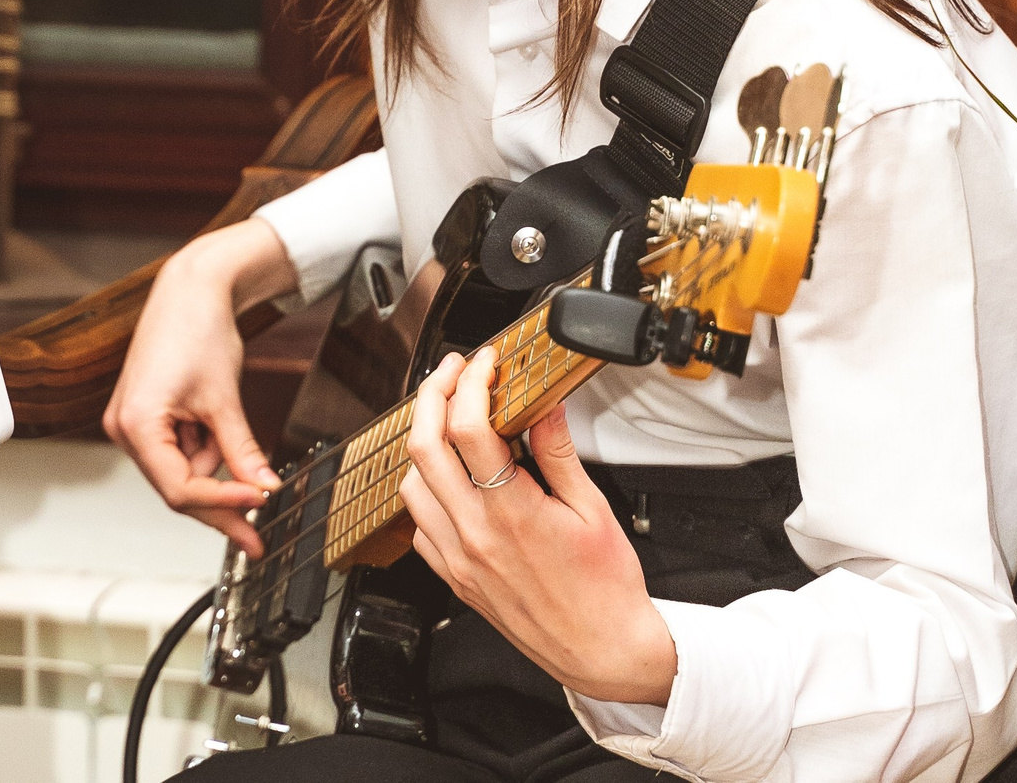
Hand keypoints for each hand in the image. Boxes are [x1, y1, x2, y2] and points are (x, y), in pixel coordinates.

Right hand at [103, 220, 295, 554]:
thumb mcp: (225, 399)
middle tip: (258, 535)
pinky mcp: (148, 418)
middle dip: (221, 505)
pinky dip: (207, 447)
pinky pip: (180, 450)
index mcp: (136, 425)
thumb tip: (264, 489)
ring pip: (183, 471)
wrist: (192, 288)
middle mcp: (125, 429)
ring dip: (215, 464)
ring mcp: (133, 424)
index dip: (223, 503)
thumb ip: (241, 451)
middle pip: (178, 488)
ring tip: (229, 422)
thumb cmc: (198, 328)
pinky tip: (217, 421)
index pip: (180, 489)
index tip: (260, 505)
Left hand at [402, 349, 677, 706]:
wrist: (602, 652)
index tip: (485, 363)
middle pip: (424, 448)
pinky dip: (428, 495)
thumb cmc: (604, 590)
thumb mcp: (593, 510)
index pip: (469, 429)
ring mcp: (458, 561)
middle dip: (433, 396)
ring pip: (411, 486)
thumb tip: (544, 405)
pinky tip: (454, 483)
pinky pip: (420, 528)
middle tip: (452, 372)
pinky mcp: (455, 581)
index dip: (472, 383)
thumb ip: (558, 452)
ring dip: (425, 446)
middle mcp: (475, 537)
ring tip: (451, 423)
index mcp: (512, 513)